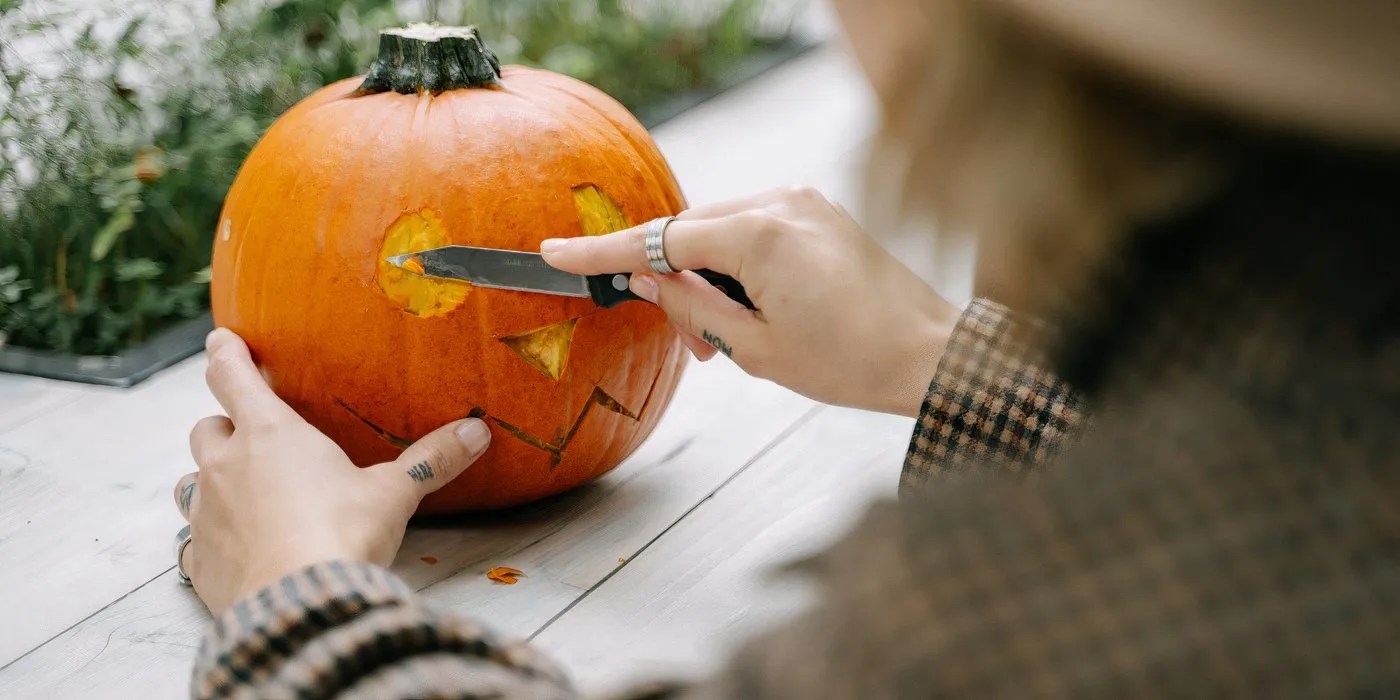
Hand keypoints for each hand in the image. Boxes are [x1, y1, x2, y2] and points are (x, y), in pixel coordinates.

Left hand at [174, 329, 490, 614]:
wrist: (299, 604)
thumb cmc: (344, 535)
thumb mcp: (394, 493)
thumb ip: (431, 460)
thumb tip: (478, 432)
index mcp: (269, 433)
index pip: (231, 376)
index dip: (226, 352)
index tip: (222, 339)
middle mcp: (225, 465)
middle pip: (207, 427)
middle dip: (225, 426)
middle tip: (251, 435)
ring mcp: (205, 514)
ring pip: (190, 481)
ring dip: (209, 479)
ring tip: (238, 491)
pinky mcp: (199, 560)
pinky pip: (191, 540)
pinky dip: (208, 538)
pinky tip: (232, 549)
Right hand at [542, 187, 960, 416]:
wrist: (930, 354)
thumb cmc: (850, 361)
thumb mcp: (755, 349)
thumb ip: (691, 306)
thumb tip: (644, 278)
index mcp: (761, 234)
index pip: (661, 237)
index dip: (604, 252)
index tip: (554, 253)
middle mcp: (781, 201)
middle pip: (692, 232)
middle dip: (676, 282)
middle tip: (693, 346)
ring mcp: (803, 201)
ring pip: (722, 231)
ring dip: (709, 277)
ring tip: (728, 338)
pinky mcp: (819, 211)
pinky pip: (755, 229)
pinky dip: (739, 266)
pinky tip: (753, 309)